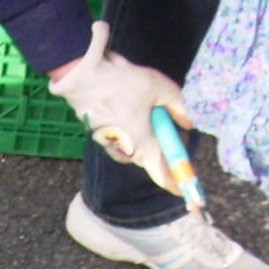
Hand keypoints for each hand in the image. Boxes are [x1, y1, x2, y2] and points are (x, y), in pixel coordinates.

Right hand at [49, 22, 189, 193]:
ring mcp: (110, 143)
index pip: (163, 174)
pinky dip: (129, 128)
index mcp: (143, 144)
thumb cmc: (123, 82)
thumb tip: (187, 122)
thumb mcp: (160, 87)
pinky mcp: (99, 134)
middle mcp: (126, 150)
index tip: (187, 193)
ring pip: (134, 147)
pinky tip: (129, 108)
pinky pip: (120, 138)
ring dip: (145, 135)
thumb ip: (178, 106)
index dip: (177, 184)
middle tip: (175, 132)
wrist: (82, 75)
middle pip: (150, 158)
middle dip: (163, 148)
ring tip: (149, 111)